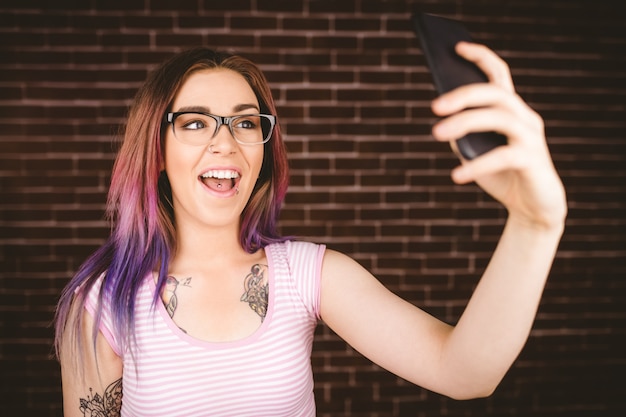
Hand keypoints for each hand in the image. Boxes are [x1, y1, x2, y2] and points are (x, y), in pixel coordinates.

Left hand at [431, 42, 566, 229]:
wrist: (531, 209)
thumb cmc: (501, 176)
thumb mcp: (474, 152)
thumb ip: (461, 135)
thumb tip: (441, 122)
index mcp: (511, 111)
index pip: (498, 75)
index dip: (480, 57)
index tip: (457, 48)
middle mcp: (525, 117)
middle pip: (495, 93)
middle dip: (463, 95)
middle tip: (434, 106)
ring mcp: (531, 137)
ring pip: (499, 117)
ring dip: (465, 122)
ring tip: (437, 134)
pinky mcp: (533, 160)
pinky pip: (503, 156)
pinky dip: (476, 165)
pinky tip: (456, 175)